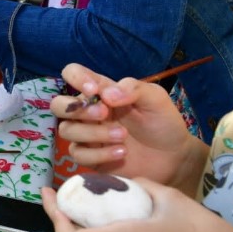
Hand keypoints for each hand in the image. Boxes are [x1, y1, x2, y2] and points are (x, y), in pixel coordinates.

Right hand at [52, 63, 205, 187]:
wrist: (175, 157)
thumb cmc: (163, 122)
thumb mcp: (155, 98)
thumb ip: (133, 89)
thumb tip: (106, 95)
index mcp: (101, 91)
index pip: (73, 74)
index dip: (76, 78)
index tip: (94, 90)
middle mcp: (88, 112)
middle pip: (57, 105)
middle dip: (76, 109)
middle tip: (103, 114)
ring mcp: (87, 135)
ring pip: (66, 130)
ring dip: (92, 132)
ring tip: (122, 136)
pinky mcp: (90, 158)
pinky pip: (78, 154)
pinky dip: (99, 154)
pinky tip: (121, 152)